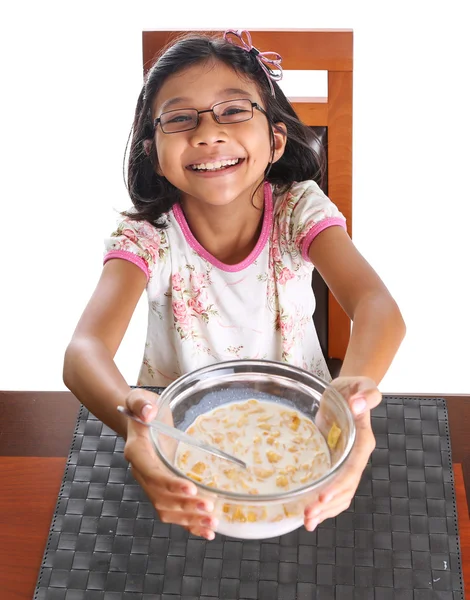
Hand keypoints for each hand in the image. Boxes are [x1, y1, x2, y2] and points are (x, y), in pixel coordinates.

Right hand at [123, 388, 217, 539]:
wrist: (139, 420)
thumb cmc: (143, 408)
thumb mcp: (141, 398)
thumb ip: (141, 403)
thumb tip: (148, 411)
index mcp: (137, 452)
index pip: (152, 473)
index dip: (170, 483)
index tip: (191, 489)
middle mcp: (142, 472)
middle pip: (161, 497)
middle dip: (185, 506)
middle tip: (210, 507)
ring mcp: (151, 483)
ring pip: (167, 509)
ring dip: (189, 518)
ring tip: (212, 521)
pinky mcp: (162, 489)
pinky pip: (173, 511)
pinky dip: (189, 524)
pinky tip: (206, 530)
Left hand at [304, 376, 380, 530]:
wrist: (349, 391)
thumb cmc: (354, 388)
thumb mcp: (361, 384)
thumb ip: (366, 393)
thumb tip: (358, 403)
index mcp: (363, 441)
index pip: (352, 468)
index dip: (339, 484)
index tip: (324, 496)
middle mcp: (356, 457)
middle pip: (345, 488)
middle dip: (328, 504)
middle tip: (308, 515)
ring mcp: (345, 463)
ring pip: (340, 494)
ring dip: (325, 510)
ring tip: (306, 521)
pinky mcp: (334, 464)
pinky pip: (332, 489)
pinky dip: (322, 504)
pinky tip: (309, 514)